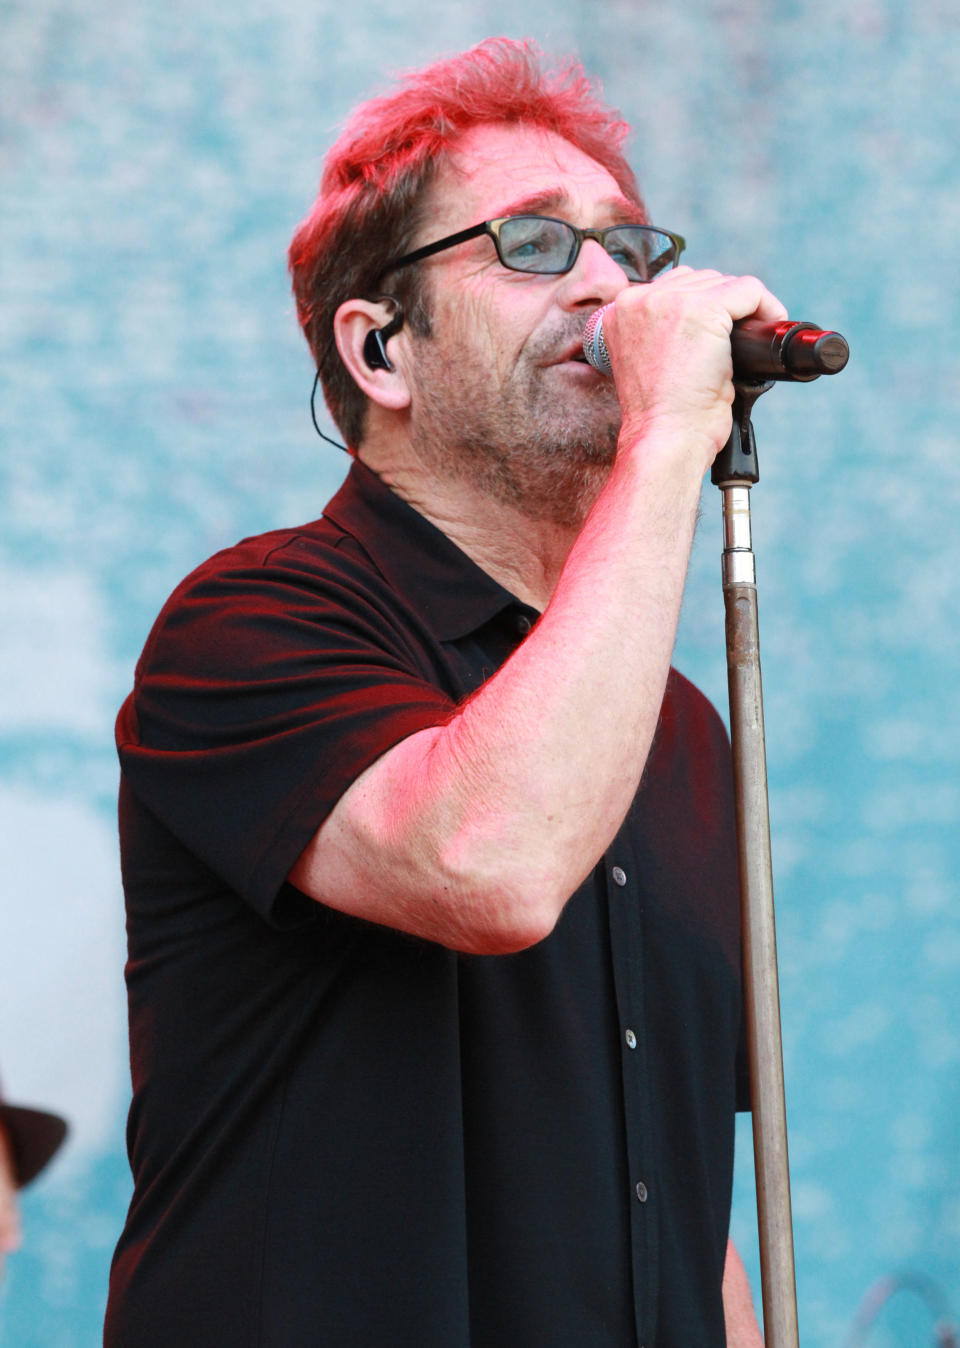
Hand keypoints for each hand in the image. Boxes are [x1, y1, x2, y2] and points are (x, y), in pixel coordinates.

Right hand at [600, 267, 788, 469]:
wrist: (665, 438)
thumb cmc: (662, 415)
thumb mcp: (648, 362)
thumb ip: (661, 332)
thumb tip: (703, 319)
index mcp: (620, 311)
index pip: (674, 288)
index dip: (703, 308)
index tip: (717, 335)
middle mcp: (639, 300)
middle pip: (701, 281)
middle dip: (724, 308)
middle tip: (735, 343)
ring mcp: (670, 302)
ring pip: (726, 283)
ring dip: (744, 310)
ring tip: (747, 342)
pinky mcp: (704, 310)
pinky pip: (748, 291)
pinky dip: (766, 307)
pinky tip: (765, 329)